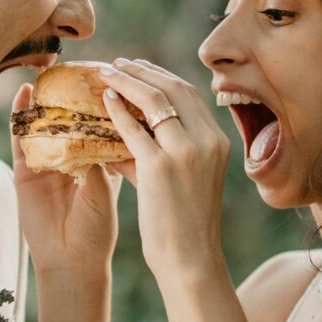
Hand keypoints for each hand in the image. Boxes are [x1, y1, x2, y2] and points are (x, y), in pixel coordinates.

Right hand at [11, 82, 122, 277]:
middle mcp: (72, 154)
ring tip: (50, 73)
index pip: (101, 120)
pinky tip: (23, 95)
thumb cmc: (97, 229)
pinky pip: (20, 138)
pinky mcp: (25, 170)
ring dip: (47, 99)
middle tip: (79, 66)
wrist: (72, 261)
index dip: (104, 98)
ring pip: (45, 122)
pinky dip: (20, 116)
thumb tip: (103, 120)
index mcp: (99, 157)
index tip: (111, 74)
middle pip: (71, 116)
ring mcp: (47, 160)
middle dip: (74, 93)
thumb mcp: (107, 187)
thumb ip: (101, 156)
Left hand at [97, 59, 230, 280]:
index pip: (189, 94)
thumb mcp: (189, 177)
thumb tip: (129, 123)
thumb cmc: (184, 222)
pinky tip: (103, 100)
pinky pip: (132, 128)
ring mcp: (185, 153)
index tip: (139, 67)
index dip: (162, 75)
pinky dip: (116, 109)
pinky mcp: (159, 168)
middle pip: (173, 88)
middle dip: (143, 70)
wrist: (190, 258)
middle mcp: (207, 141)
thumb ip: (168, 148)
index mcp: (218, 141)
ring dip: (127, 81)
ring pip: (153, 100)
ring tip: (106, 73)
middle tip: (118, 63)